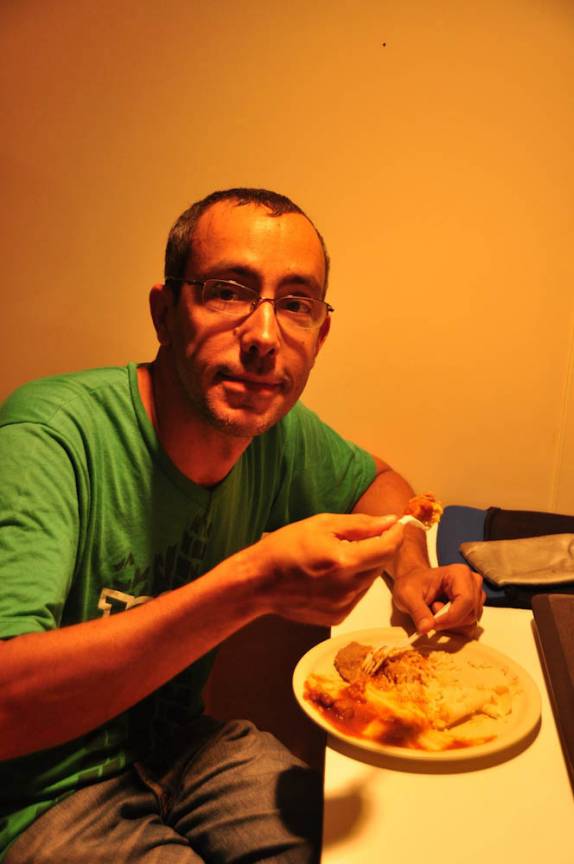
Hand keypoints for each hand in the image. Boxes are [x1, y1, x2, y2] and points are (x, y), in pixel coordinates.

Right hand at [254, 513, 404, 624]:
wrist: (258, 583)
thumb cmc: (285, 547)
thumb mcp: (322, 525)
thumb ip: (360, 525)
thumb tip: (390, 521)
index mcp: (344, 561)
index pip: (387, 548)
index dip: (395, 534)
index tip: (395, 525)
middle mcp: (348, 587)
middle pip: (380, 564)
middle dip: (378, 548)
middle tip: (361, 537)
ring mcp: (343, 606)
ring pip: (369, 581)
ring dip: (364, 566)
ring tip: (338, 556)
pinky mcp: (337, 617)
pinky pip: (356, 595)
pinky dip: (352, 583)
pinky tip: (330, 575)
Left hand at [391, 563, 484, 634]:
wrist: (414, 581)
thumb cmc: (412, 584)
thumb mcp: (407, 596)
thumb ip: (417, 612)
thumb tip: (425, 629)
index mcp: (460, 574)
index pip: (466, 601)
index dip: (450, 617)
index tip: (432, 623)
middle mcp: (473, 583)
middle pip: (470, 614)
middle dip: (447, 620)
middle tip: (429, 613)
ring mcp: (476, 596)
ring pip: (470, 622)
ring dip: (449, 624)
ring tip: (434, 609)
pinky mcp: (474, 607)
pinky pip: (468, 626)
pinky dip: (452, 626)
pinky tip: (441, 616)